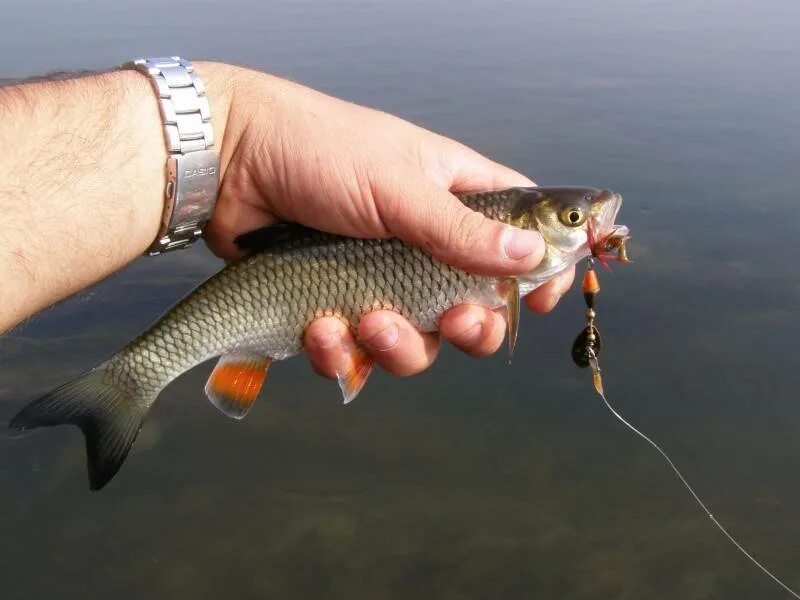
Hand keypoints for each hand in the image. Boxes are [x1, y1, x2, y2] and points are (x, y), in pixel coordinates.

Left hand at [201, 64, 574, 377]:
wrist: (228, 165)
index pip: (520, 234)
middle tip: (456, 322)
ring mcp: (380, 277)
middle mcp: (424, 242)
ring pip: (418, 340)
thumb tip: (532, 257)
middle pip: (475, 306)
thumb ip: (461, 228)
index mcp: (454, 195)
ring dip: (400, 346)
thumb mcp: (397, 185)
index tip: (542, 301)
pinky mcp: (337, 304)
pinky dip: (343, 353)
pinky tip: (320, 329)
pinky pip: (359, 352)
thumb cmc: (319, 151)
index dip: (540, 270)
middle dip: (471, 327)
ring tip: (367, 322)